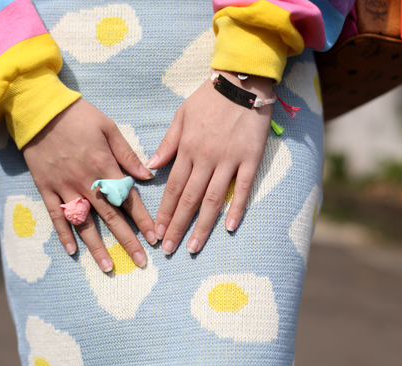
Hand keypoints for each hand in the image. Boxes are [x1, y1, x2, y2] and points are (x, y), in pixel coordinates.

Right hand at [22, 99, 156, 270]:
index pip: (129, 199)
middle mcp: (86, 182)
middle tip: (141, 262)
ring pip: (84, 222)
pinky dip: (64, 234)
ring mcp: (64, 187)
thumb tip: (148, 175)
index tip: (155, 238)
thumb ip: (128, 154)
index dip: (143, 220)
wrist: (38, 108)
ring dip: (97, 246)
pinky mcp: (46, 188)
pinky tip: (73, 251)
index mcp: (104, 166)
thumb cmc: (78, 115)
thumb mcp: (108, 128)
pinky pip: (56, 216)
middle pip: (111, 217)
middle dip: (127, 241)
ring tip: (107, 267)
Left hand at [148, 71, 272, 253]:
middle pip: (189, 199)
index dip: (164, 211)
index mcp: (187, 148)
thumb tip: (150, 167)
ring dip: (202, 225)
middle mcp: (206, 158)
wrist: (242, 81)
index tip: (156, 231)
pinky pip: (243, 188)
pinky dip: (236, 208)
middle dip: (177, 226)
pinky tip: (229, 227)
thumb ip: (167, 143)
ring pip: (213, 199)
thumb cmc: (209, 98)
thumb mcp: (181, 115)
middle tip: (169, 249)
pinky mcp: (251, 158)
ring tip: (193, 246)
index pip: (173, 187)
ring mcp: (229, 160)